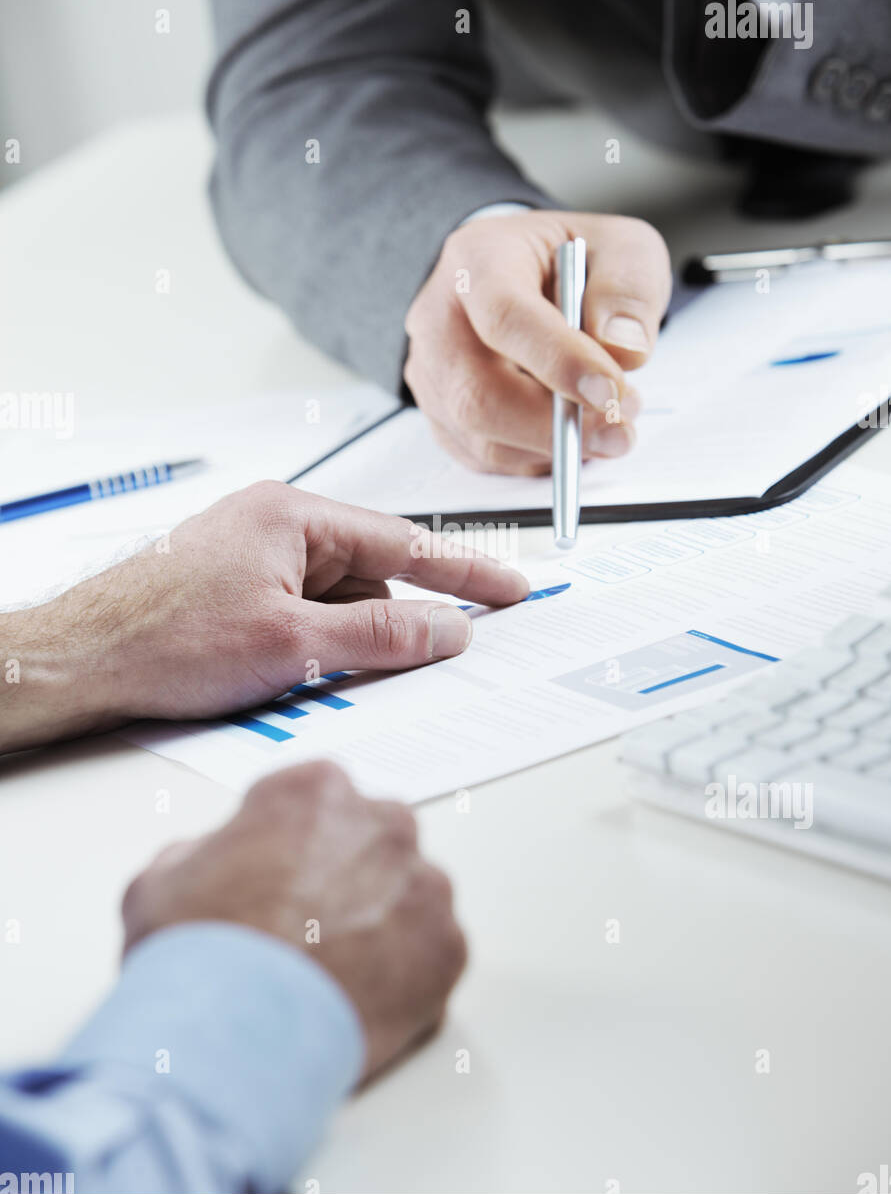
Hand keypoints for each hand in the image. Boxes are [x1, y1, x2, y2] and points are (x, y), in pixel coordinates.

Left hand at [0, 481, 527, 751]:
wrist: (77, 661)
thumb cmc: (161, 639)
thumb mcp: (291, 645)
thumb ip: (382, 634)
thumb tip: (449, 628)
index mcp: (292, 515)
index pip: (405, 541)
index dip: (465, 571)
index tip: (510, 589)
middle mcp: (274, 524)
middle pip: (371, 572)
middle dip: (394, 620)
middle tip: (427, 663)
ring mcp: (253, 555)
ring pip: (336, 599)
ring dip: (347, 639)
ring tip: (320, 678)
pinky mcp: (235, 587)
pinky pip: (302, 612)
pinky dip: (315, 645)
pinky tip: (298, 678)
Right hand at [122, 761, 466, 1078]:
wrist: (232, 1034)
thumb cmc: (194, 953)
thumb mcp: (160, 881)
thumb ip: (202, 854)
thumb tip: (212, 865)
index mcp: (316, 792)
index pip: (317, 804)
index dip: (292, 846)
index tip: (278, 881)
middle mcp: (383, 824)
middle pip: (373, 843)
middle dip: (348, 878)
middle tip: (308, 931)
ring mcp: (424, 886)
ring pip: (411, 896)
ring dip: (383, 924)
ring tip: (335, 975)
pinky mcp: (448, 949)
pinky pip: (432, 955)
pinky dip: (407, 976)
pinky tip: (359, 1002)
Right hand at [404, 210, 670, 474]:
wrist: (531, 276)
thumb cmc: (572, 263)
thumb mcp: (620, 248)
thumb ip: (627, 291)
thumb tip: (624, 352)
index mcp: (478, 259)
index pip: (504, 316)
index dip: (559, 361)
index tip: (612, 391)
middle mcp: (439, 317)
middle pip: (477, 394)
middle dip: (554, 425)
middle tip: (620, 431)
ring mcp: (433, 372)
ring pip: (481, 437)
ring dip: (552, 446)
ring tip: (608, 426)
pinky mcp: (442, 414)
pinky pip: (485, 457)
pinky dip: (537, 458)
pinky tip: (571, 432)